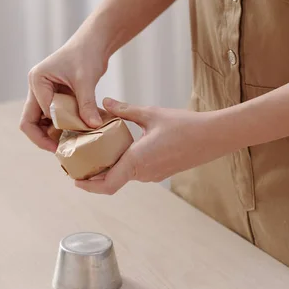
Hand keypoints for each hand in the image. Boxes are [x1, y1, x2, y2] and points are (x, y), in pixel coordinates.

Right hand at [20, 29, 107, 151]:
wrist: (94, 43)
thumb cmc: (87, 54)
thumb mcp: (86, 79)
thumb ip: (86, 103)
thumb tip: (92, 126)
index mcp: (37, 81)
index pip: (36, 114)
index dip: (51, 130)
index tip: (70, 139)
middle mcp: (36, 88)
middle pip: (31, 122)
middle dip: (44, 138)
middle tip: (61, 151)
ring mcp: (44, 93)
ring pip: (41, 122)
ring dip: (52, 134)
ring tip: (69, 144)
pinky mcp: (54, 97)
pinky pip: (53, 118)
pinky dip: (62, 127)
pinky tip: (75, 134)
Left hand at [76, 98, 223, 194]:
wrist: (214, 137)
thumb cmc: (185, 125)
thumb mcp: (151, 114)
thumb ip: (124, 110)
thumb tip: (105, 102)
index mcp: (137, 161)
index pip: (107, 184)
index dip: (88, 186)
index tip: (74, 180)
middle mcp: (144, 173)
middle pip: (111, 182)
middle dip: (93, 176)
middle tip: (78, 163)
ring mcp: (153, 175)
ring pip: (124, 176)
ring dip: (108, 169)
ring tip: (94, 152)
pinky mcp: (160, 171)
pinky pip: (136, 171)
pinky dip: (122, 165)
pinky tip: (117, 149)